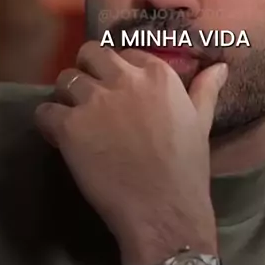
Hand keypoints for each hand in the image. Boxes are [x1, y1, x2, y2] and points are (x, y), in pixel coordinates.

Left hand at [34, 41, 227, 264]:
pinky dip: (48, 122)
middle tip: (89, 95)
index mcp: (157, 74)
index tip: (118, 89)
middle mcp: (124, 80)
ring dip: (66, 95)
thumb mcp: (201, 122)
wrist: (163, 211)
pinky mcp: (70, 127)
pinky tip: (59, 137)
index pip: (125, 53)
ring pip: (64, 78)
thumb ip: (205, 90)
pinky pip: (45, 111)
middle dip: (87, 70)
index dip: (118, 70)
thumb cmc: (186, 169)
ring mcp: (95, 101)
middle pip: (90, 54)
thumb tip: (219, 67)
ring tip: (74, 117)